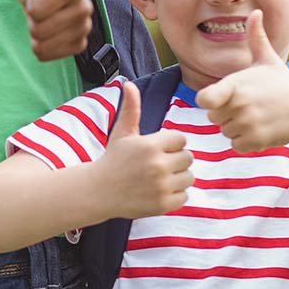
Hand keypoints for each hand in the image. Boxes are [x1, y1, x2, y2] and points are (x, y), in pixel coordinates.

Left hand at [9, 0, 91, 60]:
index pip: (36, 9)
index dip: (28, 1)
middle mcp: (84, 6)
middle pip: (39, 28)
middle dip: (31, 17)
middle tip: (36, 3)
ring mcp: (84, 25)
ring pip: (45, 43)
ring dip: (35, 32)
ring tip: (41, 16)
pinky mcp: (80, 42)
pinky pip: (51, 55)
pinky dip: (42, 47)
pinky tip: (45, 33)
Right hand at [97, 80, 193, 218]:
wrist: (99, 191)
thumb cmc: (113, 158)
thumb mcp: (121, 133)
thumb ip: (131, 109)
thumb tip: (128, 83)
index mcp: (149, 145)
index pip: (181, 139)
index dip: (170, 143)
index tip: (156, 148)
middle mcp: (157, 165)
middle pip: (188, 158)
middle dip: (175, 159)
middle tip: (157, 164)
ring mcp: (161, 186)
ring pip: (189, 177)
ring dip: (177, 177)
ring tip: (159, 177)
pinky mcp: (163, 204)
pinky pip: (184, 195)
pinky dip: (174, 194)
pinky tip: (158, 190)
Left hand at [196, 11, 288, 152]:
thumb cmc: (283, 84)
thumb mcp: (268, 60)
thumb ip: (256, 38)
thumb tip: (256, 11)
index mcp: (237, 85)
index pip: (204, 99)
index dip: (209, 99)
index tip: (220, 97)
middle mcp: (240, 105)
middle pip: (213, 116)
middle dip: (226, 113)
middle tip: (248, 105)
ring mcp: (248, 124)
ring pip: (225, 131)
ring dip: (237, 127)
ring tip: (256, 116)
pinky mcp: (256, 140)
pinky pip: (236, 144)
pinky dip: (245, 141)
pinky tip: (260, 129)